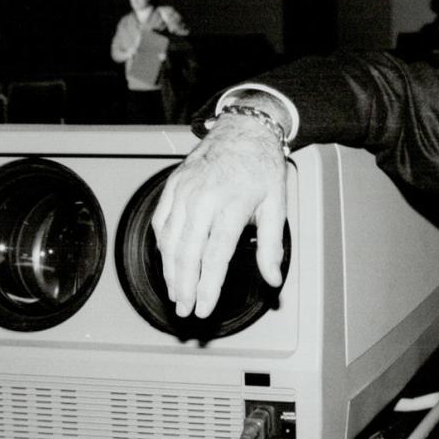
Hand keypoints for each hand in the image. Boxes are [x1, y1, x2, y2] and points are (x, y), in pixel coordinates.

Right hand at [151, 113, 287, 317]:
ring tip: (176, 293)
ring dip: (170, 271)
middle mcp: (203, 198)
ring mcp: (184, 191)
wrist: (243, 128)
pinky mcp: (173, 186)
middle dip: (185, 287)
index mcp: (232, 204)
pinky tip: (168, 262)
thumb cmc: (261, 165)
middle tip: (185, 310)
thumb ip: (273, 245)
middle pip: (187, 253)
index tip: (205, 308)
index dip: (208, 288)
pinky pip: (161, 222)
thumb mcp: (277, 204)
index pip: (215, 257)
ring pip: (170, 241)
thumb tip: (273, 279)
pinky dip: (162, 246)